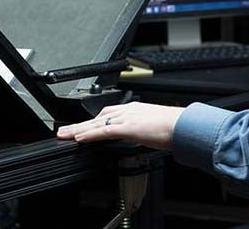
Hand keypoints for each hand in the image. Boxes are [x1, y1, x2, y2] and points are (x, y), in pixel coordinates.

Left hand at [56, 102, 184, 149]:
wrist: (184, 126)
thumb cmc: (176, 128)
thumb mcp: (155, 128)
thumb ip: (144, 132)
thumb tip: (143, 138)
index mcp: (135, 110)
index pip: (108, 114)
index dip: (93, 121)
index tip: (82, 126)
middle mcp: (128, 111)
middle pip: (98, 117)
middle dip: (80, 124)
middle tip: (63, 131)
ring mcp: (127, 118)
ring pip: (97, 123)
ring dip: (79, 130)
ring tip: (64, 136)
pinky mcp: (128, 127)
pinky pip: (104, 131)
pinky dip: (90, 135)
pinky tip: (80, 138)